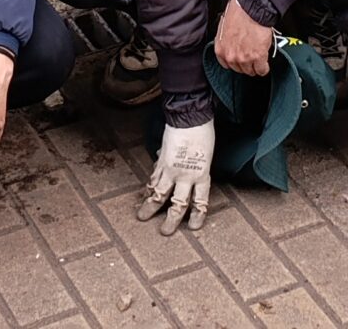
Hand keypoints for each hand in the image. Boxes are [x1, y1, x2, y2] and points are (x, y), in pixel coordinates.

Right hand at [137, 119, 214, 234]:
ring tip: (142, 216)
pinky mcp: (161, 162)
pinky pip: (153, 178)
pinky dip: (148, 187)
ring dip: (150, 207)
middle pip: (178, 204)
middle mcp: (186, 176)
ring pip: (159, 194)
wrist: (190, 116)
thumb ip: (197, 169)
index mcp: (202, 175)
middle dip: (171, 220)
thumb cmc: (203, 133)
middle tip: (165, 231)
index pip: (200, 202)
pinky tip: (143, 193)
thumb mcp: (205, 156)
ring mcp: (171, 170)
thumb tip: (188, 177)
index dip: (197, 216)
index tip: (194, 226)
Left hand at [213, 0, 273, 76]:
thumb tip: (232, 44)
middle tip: (250, 55)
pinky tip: (264, 62)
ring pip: (250, 71)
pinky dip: (264, 68)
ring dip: (255, 66)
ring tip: (258, 57)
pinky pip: (262, 70)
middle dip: (245, 63)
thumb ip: (227, 41)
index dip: (235, 61)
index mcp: (221, 49)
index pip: (227, 65)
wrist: (252, 8)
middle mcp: (230, 56)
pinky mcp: (258, 57)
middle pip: (239, 69)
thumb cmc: (239, 12)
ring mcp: (244, 58)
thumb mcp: (225, 28)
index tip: (240, 58)